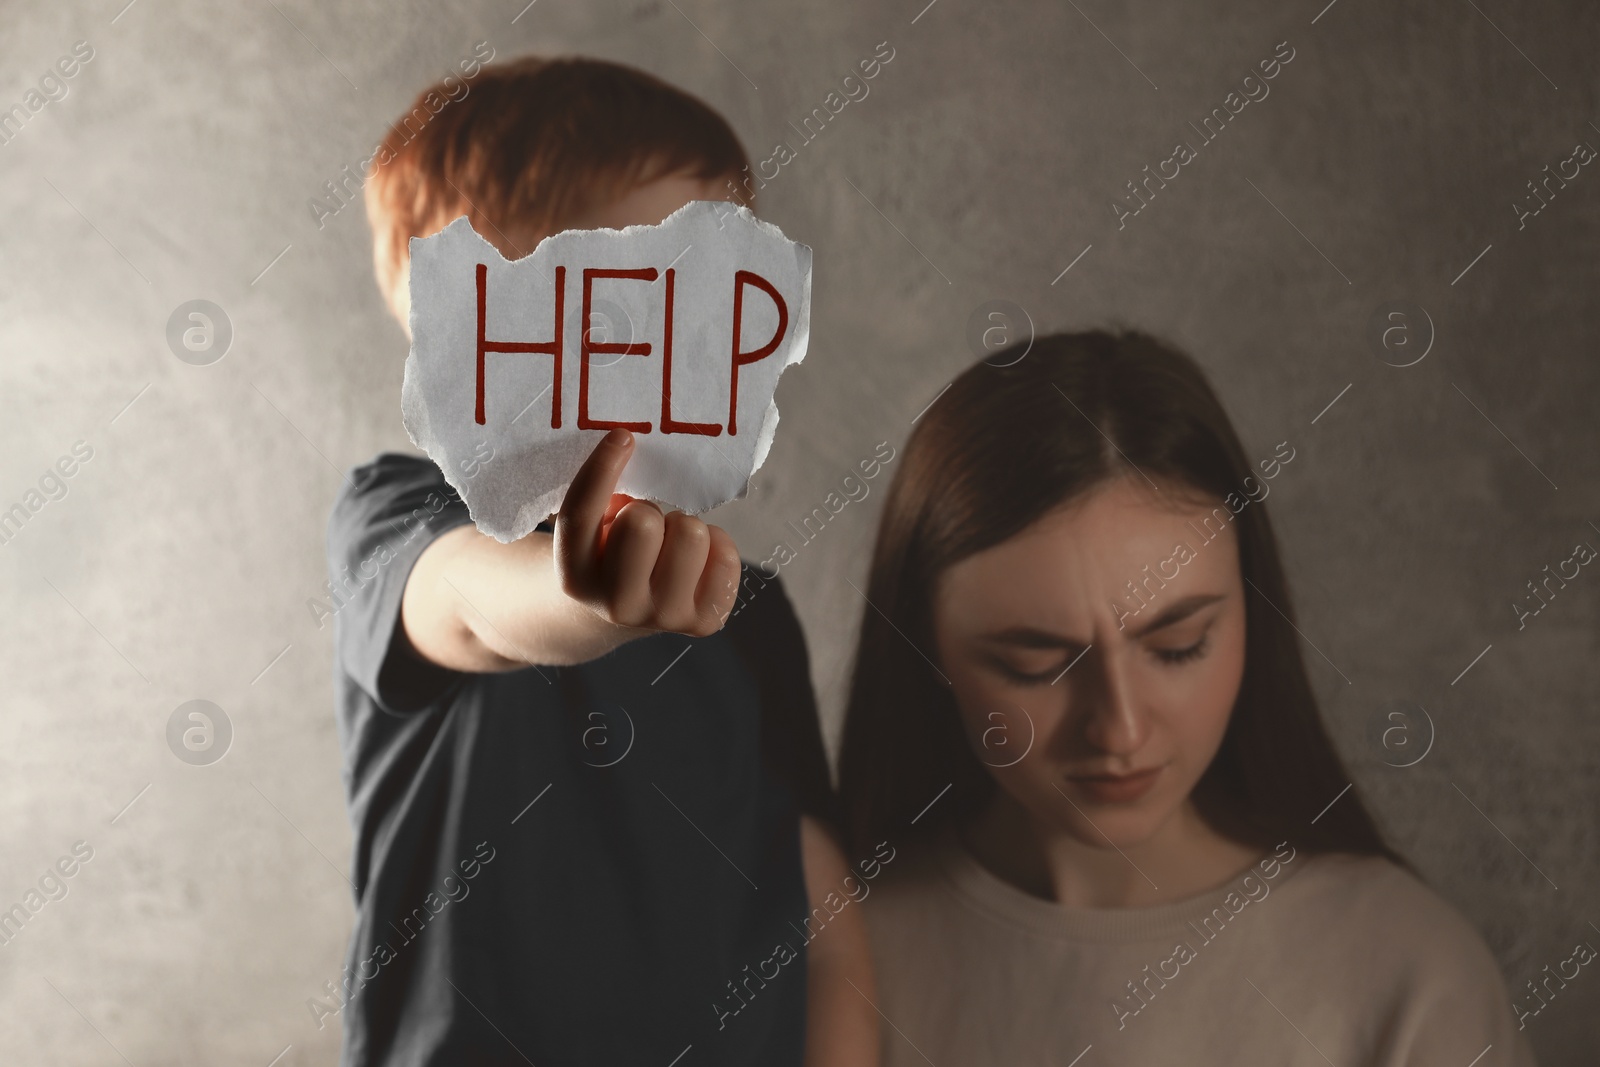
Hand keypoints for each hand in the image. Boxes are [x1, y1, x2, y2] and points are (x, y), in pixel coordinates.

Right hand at [553, 428, 742, 636]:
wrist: (627, 608)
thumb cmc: (610, 550)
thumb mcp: (592, 529)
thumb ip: (602, 497)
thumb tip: (630, 449)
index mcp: (574, 577)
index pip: (581, 515)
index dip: (602, 469)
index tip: (622, 436)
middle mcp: (615, 605)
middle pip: (643, 522)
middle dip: (648, 510)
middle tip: (646, 521)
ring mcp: (662, 617)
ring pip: (691, 534)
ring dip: (683, 525)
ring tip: (670, 540)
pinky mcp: (703, 622)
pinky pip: (726, 554)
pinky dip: (716, 543)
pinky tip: (697, 557)